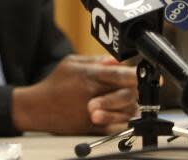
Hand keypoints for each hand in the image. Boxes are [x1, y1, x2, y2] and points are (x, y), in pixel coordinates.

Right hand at [11, 55, 137, 134]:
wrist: (38, 108)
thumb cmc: (55, 84)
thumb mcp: (71, 63)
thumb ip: (96, 60)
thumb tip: (117, 59)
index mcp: (88, 76)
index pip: (121, 75)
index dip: (137, 74)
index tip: (148, 74)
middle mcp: (93, 94)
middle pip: (129, 93)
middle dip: (136, 90)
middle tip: (135, 87)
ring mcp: (94, 112)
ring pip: (128, 110)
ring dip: (130, 104)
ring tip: (123, 100)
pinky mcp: (94, 127)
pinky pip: (119, 124)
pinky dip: (123, 118)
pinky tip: (117, 111)